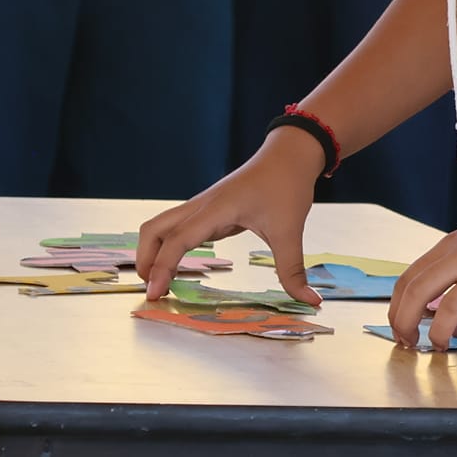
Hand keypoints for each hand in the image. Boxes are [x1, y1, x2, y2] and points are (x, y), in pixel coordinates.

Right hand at [135, 132, 326, 303]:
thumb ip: (293, 270)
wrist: (289, 154)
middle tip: (153, 292)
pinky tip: (177, 266)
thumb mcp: (290, 231)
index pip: (176, 241)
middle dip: (145, 260)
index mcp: (215, 210)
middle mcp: (200, 206)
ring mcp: (202, 207)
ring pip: (160, 226)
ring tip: (160, 283)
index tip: (156, 295)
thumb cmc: (286, 185)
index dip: (162, 268)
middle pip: (153, 229)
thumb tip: (311, 302)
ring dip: (152, 252)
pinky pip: (177, 228)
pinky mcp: (208, 210)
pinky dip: (168, 247)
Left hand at [388, 200, 456, 352]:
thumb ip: (454, 267)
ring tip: (440, 346)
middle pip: (418, 292)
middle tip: (408, 342)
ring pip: (449, 310)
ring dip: (438, 334)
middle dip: (404, 323)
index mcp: (453, 245)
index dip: (396, 308)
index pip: (408, 277)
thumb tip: (435, 309)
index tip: (399, 327)